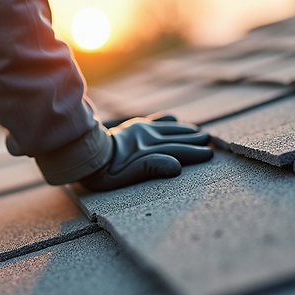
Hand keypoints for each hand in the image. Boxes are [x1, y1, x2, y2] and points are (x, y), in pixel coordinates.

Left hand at [78, 116, 212, 191]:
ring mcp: (141, 130)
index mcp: (150, 151)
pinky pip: (155, 121)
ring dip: (184, 130)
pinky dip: (167, 120)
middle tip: (209, 141)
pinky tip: (172, 119)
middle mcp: (148, 138)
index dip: (195, 154)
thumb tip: (177, 167)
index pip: (178, 152)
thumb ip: (153, 169)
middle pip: (177, 139)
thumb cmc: (105, 171)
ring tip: (197, 132)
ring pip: (169, 129)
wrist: (85, 152)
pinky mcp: (133, 126)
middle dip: (194, 140)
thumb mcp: (128, 175)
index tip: (210, 154)